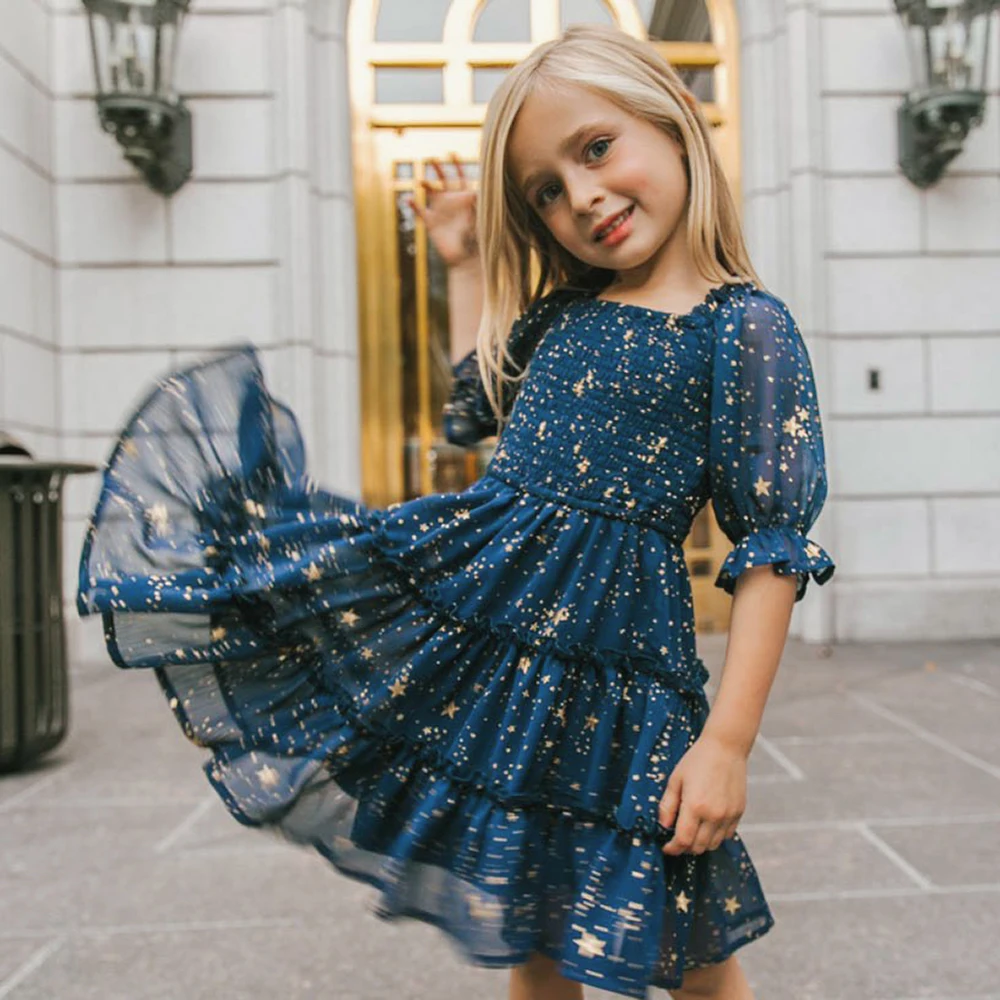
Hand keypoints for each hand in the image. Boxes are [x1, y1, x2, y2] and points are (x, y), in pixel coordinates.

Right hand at [406, 153, 478, 268]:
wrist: (466, 259)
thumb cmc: (477, 241)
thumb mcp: (479, 220)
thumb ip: (477, 206)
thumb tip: (476, 193)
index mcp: (464, 199)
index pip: (461, 177)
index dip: (457, 166)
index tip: (452, 154)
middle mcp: (451, 202)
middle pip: (444, 180)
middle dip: (439, 169)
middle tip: (432, 158)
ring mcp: (440, 211)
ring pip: (430, 192)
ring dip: (425, 184)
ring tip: (419, 180)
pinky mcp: (431, 223)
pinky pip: (419, 211)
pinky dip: (413, 205)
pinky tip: (408, 198)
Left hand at [658, 733, 746, 855]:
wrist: (725, 747)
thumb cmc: (698, 760)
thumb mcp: (675, 779)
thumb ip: (668, 805)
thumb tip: (663, 825)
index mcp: (695, 806)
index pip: (683, 840)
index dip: (673, 848)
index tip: (667, 847)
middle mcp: (714, 814)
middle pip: (698, 847)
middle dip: (685, 847)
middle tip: (677, 839)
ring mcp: (728, 815)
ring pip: (713, 844)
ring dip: (701, 843)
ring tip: (692, 832)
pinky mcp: (739, 812)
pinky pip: (727, 835)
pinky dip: (716, 836)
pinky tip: (708, 825)